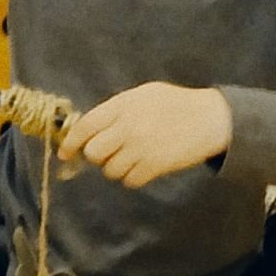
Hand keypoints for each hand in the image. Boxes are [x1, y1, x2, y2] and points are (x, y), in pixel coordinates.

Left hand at [60, 81, 233, 187]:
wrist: (210, 118)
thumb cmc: (175, 104)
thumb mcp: (143, 94)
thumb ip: (116, 109)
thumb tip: (88, 127)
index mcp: (122, 105)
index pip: (85, 126)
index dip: (70, 143)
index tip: (65, 153)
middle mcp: (127, 127)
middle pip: (93, 153)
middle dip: (97, 157)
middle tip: (108, 153)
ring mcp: (140, 148)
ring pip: (110, 171)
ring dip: (116, 168)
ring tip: (132, 158)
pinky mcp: (154, 166)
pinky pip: (129, 181)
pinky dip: (132, 178)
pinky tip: (143, 166)